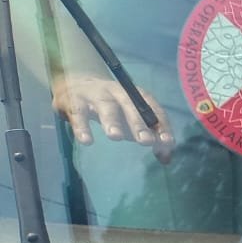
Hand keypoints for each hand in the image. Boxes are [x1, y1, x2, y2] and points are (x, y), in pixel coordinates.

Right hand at [52, 73, 174, 161]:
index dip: (161, 125)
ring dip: (111, 121)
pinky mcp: (74, 102)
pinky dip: (82, 127)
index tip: (168, 141)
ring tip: (115, 136)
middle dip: (139, 124)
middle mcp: (117, 92)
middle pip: (130, 106)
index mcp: (136, 95)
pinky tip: (87, 141)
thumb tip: (166, 159)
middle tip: (146, 141)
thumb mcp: (132, 120)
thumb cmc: (113, 107)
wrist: (74, 83)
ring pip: (105, 107)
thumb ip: (151, 137)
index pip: (152, 109)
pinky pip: (78, 115)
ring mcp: (95, 95)